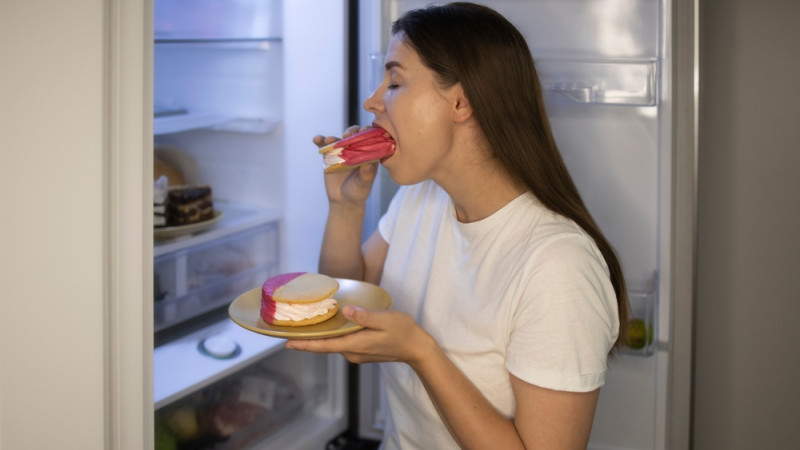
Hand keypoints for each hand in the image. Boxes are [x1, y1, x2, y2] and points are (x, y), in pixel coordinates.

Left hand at [285, 304, 431, 366]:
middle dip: (306, 339)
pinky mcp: (362, 350)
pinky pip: (341, 343)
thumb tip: (346, 311)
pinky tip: (327, 326)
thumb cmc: (404, 332)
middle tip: (289, 329)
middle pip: (324, 346)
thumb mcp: (386, 320)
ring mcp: (357, 353)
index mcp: (356, 345)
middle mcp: (352, 352)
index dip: (304, 344)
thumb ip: (365, 316)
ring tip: (304, 326)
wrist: (417, 348)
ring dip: (318, 337)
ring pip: (332, 344)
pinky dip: (331, 336)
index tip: (287, 343)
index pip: (324, 346)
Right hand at [313, 126, 378, 207]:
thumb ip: (367, 174)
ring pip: (339, 139)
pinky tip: (316, 139)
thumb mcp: (364, 184)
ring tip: (329, 140)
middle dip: (351, 132)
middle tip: (347, 136)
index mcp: (369, 153)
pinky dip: (321, 140)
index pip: (370, 138)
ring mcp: (343, 151)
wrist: (343, 199)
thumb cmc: (358, 191)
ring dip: (334, 137)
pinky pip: (325, 145)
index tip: (363, 131)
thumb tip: (368, 163)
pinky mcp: (330, 155)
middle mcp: (356, 149)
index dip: (368, 132)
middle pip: (354, 134)